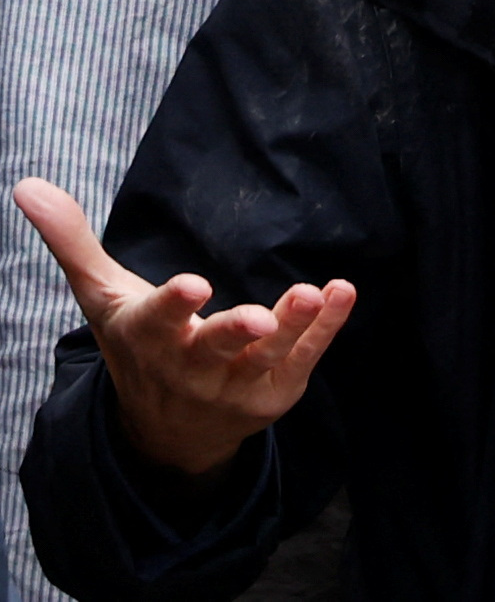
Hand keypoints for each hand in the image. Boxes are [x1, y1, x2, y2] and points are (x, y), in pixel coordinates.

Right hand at [13, 178, 353, 479]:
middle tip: (258, 316)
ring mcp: (235, 384)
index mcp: (147, 338)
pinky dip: (325, 329)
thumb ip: (72, 241)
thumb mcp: (102, 296)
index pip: (157, 322)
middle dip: (233, 332)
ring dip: (292, 326)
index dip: (173, 306)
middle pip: (213, 348)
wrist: (166, 430)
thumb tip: (26, 184)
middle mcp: (190, 367)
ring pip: (266, 356)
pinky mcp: (275, 392)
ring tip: (312, 293)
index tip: (193, 285)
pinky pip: (304, 358)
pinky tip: (342, 292)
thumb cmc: (137, 344)